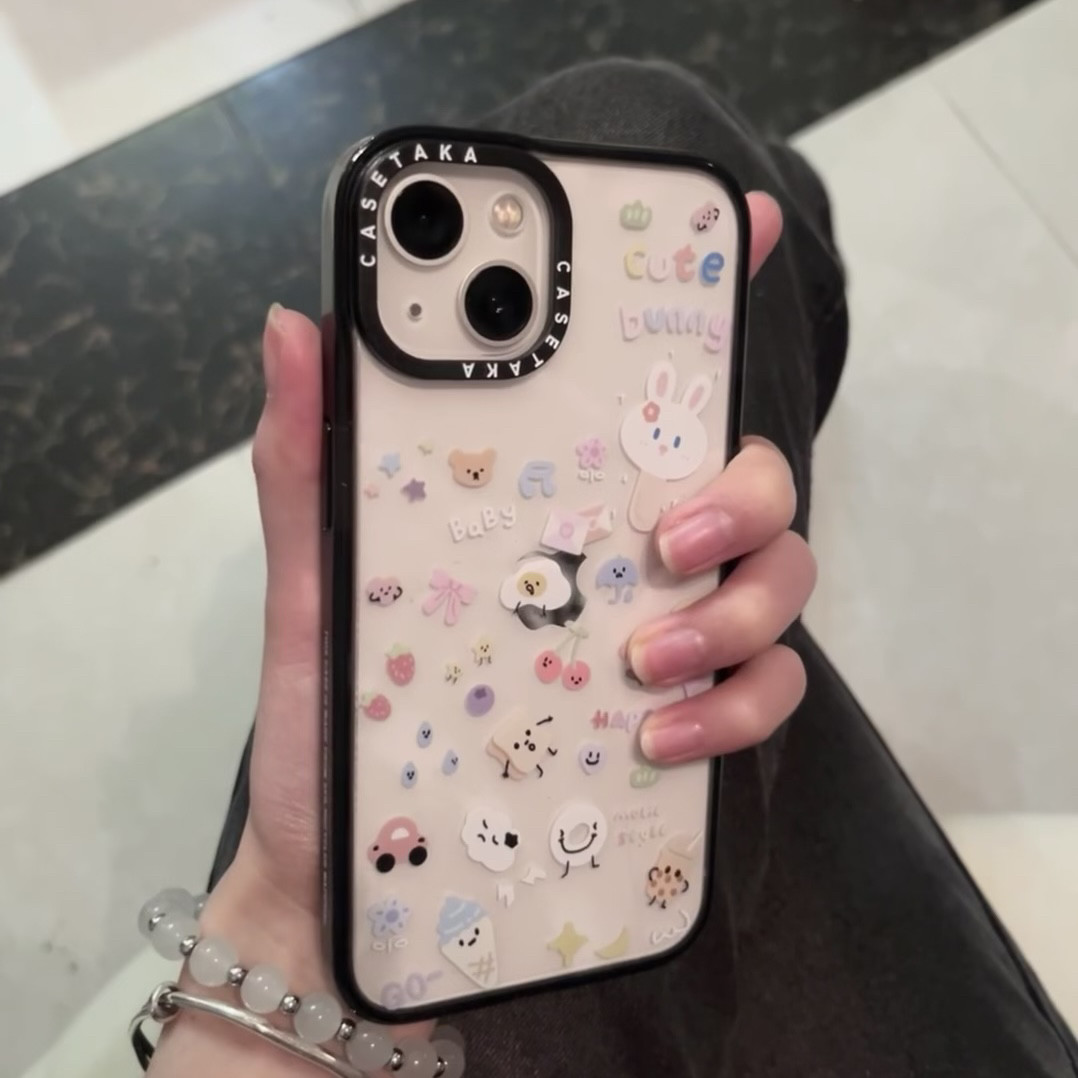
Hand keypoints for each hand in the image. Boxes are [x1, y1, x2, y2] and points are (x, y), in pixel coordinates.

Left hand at [156, 192, 804, 1072]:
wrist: (348, 881)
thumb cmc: (334, 724)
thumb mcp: (315, 593)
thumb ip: (308, 469)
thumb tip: (293, 327)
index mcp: (545, 502)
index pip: (638, 388)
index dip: (700, 299)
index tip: (742, 223)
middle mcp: (619, 557)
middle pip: (746, 479)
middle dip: (739, 490)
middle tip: (664, 537)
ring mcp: (662, 639)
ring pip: (780, 580)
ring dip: (738, 606)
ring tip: (643, 656)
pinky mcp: (684, 726)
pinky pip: (766, 693)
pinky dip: (739, 707)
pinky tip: (660, 735)